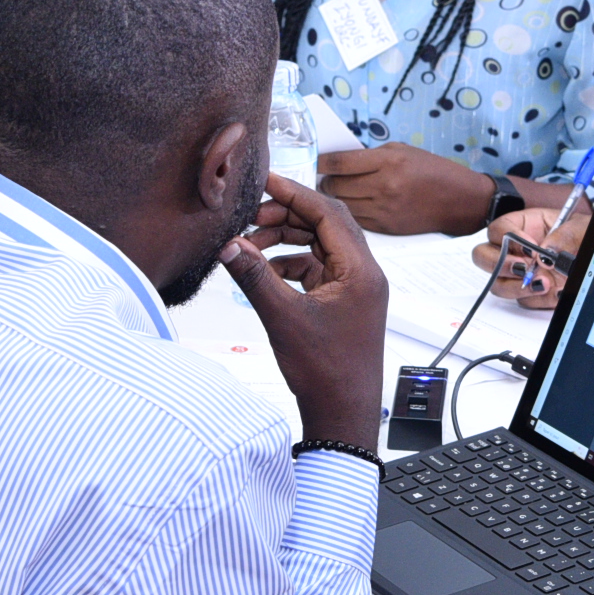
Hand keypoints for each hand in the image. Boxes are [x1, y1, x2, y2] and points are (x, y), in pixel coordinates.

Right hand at [219, 175, 388, 452]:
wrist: (343, 413)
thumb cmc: (325, 372)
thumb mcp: (283, 318)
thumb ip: (254, 277)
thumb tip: (229, 245)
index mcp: (361, 270)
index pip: (329, 213)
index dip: (294, 194)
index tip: (266, 181)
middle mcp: (364, 274)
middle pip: (326, 225)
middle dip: (287, 216)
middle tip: (250, 216)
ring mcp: (355, 288)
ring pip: (319, 246)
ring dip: (286, 241)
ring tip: (251, 245)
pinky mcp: (344, 302)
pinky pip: (317, 268)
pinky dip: (291, 264)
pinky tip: (264, 272)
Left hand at [315, 144, 505, 235]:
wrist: (461, 202)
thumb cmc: (434, 171)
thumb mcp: (404, 151)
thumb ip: (372, 155)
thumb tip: (340, 161)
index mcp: (389, 161)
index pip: (339, 162)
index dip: (321, 161)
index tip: (316, 160)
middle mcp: (384, 186)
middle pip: (334, 185)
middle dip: (324, 180)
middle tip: (322, 177)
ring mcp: (384, 210)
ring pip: (341, 204)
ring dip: (333, 197)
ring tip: (334, 190)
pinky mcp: (386, 228)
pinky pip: (355, 219)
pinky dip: (348, 211)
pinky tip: (350, 205)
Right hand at [468, 204, 590, 308]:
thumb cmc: (585, 235)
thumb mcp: (580, 227)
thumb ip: (565, 235)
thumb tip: (548, 252)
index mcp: (523, 226)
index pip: (499, 230)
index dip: (509, 239)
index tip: (531, 248)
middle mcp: (515, 250)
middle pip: (483, 257)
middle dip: (500, 265)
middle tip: (524, 268)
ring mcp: (520, 273)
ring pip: (498, 284)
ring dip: (516, 286)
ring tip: (543, 283)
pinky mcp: (531, 292)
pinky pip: (523, 300)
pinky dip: (538, 299)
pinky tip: (556, 291)